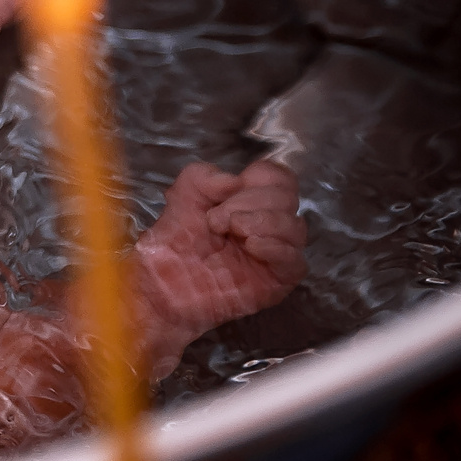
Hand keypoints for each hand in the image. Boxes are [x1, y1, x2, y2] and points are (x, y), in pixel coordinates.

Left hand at [134, 160, 306, 369]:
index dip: (260, 178)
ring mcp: (275, 254)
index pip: (279, 178)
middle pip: (288, 198)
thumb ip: (203, 176)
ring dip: (263, 222)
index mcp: (251, 201)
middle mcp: (269, 225)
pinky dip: (276, 248)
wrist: (164, 284)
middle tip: (217, 219)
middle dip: (250, 201)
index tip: (230, 191)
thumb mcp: (182, 196)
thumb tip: (235, 180)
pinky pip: (296, 262)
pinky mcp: (277, 282)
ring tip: (232, 231)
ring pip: (296, 228)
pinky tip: (252, 246)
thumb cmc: (174, 242)